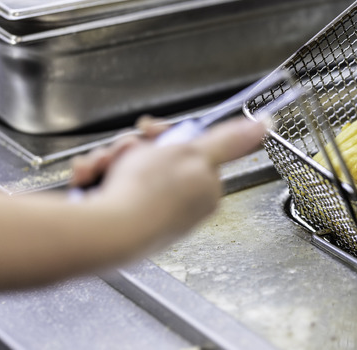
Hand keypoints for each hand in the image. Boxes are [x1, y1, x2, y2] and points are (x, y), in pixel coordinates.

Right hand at [72, 116, 267, 257]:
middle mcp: (182, 204)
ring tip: (102, 168)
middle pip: (155, 157)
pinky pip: (110, 187)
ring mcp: (152, 214)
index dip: (162, 134)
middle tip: (122, 153)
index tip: (147, 130)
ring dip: (110, 161)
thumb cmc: (149, 194)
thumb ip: (230, 139)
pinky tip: (91, 180)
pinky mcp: (124, 221)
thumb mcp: (193, 151)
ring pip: (128, 170)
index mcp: (205, 187)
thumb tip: (266, 125)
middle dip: (131, 149)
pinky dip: (97, 178)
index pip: (187, 148)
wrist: (106, 232)